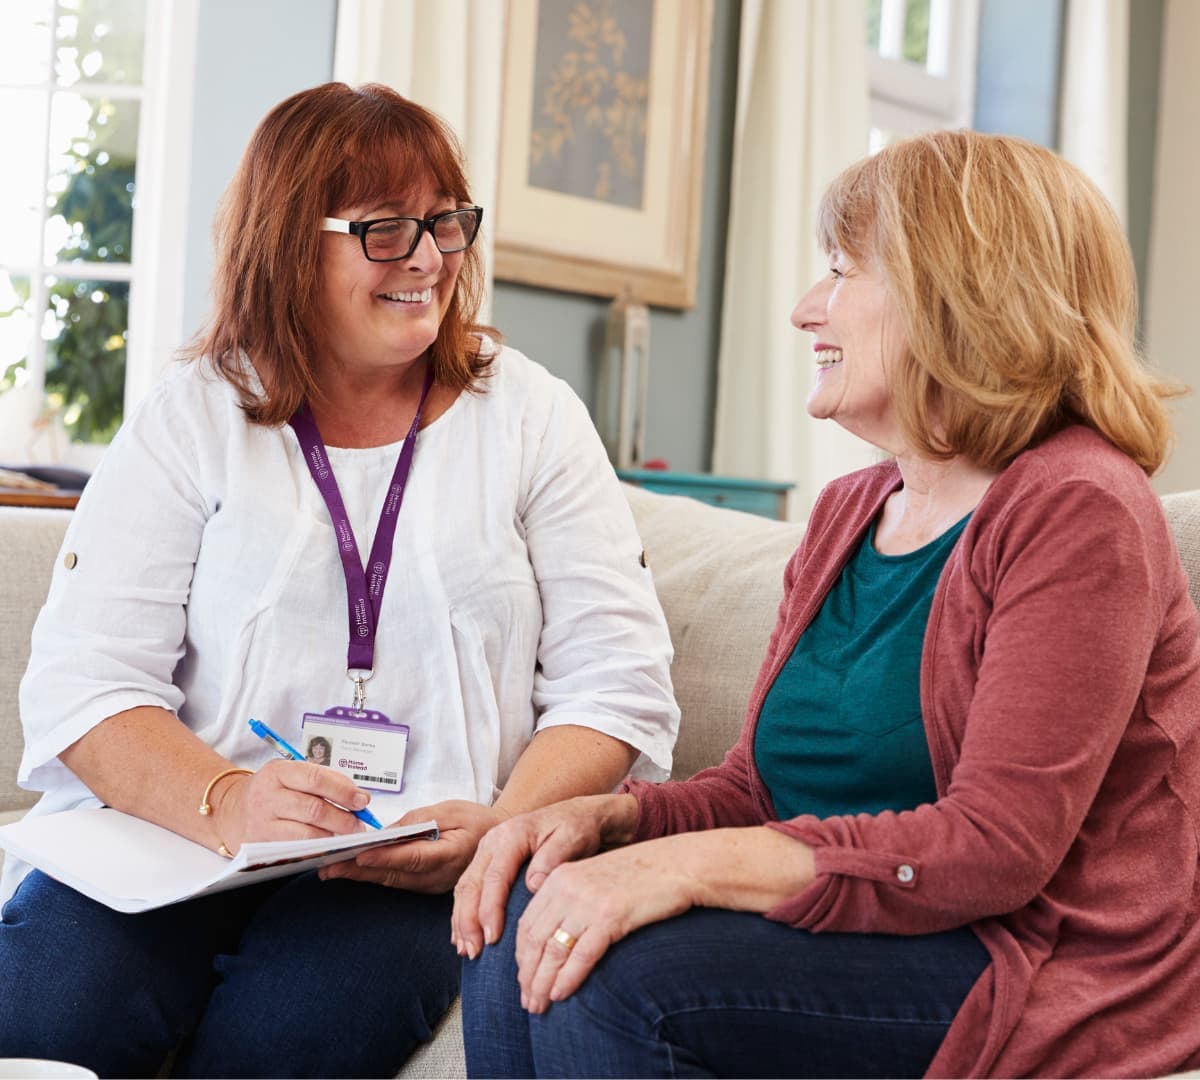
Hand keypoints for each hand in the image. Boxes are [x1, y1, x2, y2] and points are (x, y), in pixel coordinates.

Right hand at [217, 758, 370, 850]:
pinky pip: (296, 850)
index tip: (362, 800)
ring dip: (333, 835)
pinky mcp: (261, 846)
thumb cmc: (271, 791)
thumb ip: (321, 781)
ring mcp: (262, 823)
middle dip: (344, 818)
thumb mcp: (289, 775)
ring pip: (307, 833)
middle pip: (314, 809)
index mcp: (277, 772)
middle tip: (359, 823)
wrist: (230, 810)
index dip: (343, 790)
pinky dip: (317, 848)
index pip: (316, 778)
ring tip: (347, 835)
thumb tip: (357, 796)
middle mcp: (267, 796)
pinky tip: (328, 845)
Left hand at [318, 799, 506, 891]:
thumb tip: (385, 833)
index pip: (412, 857)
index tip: (358, 856)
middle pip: (394, 875)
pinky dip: (375, 877)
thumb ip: (418, 821)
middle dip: (359, 872)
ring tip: (332, 870)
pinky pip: (398, 882)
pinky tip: (354, 872)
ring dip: (361, 877)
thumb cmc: (477, 820)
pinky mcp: (427, 888)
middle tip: (328, 867)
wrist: (500, 841)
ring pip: (392, 882)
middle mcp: (440, 876)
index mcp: (451, 854)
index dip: (384, 857)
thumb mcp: (451, 809)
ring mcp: (433, 886)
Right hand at [451, 794, 637, 958]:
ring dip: (462, 921)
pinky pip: (468, 887)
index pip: (495, 878)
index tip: (492, 938)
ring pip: (465, 888)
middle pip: (472, 884)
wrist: (576, 814)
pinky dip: (463, 913)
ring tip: (467, 951)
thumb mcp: (571, 838)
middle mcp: (492, 841)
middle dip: (468, 921)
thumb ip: (551, 859)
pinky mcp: (487, 860)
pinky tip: (463, 936)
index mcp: (511, 835)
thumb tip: (532, 886)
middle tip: (474, 952)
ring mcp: (486, 850)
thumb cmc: (576, 827)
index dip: (490, 910)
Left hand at [512, 836, 700, 1013]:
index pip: (527, 923)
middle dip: (527, 976)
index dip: (521, 957)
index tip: (523, 981)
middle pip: (534, 939)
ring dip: (542, 983)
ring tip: (539, 1006)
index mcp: (560, 877)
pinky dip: (567, 978)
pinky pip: (581, 954)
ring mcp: (588, 900)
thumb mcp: (596, 880)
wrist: (678, 864)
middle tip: (527, 1002)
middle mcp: (568, 886)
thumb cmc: (641, 877)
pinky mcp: (611, 915)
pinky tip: (560, 995)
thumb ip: (572, 900)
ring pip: (553, 950)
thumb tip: (554, 941)